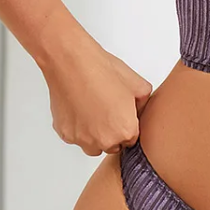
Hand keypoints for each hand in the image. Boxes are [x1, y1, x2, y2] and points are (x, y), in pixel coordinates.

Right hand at [41, 35, 152, 156]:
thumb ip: (144, 104)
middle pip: (113, 145)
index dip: (128, 126)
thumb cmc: (102, 71)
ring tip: (94, 110)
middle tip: (108, 110)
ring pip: (94, 145)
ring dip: (96, 134)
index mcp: (125, 130)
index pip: (132, 140)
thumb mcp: (138, 84)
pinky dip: (79, 127)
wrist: (71, 64)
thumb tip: (140, 110)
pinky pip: (76, 137)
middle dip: (113, 132)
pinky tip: (81, 108)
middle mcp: (104, 140)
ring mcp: (83, 139)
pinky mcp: (65, 134)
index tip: (123, 116)